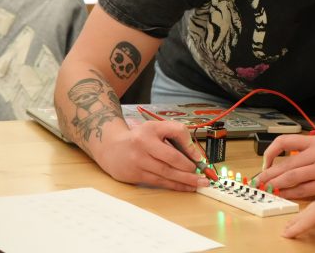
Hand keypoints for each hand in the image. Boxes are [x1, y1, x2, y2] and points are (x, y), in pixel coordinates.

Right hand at [93, 119, 210, 190]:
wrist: (110, 147)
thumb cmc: (139, 138)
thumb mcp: (155, 129)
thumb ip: (174, 136)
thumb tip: (195, 155)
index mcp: (152, 128)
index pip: (177, 131)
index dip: (190, 145)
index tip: (200, 158)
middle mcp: (144, 143)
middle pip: (172, 158)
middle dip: (190, 169)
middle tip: (204, 176)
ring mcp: (139, 160)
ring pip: (166, 173)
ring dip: (185, 180)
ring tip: (199, 184)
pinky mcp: (136, 174)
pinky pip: (159, 182)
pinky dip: (174, 185)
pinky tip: (185, 187)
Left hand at [257, 134, 314, 198]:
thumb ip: (301, 152)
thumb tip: (275, 160)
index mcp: (314, 141)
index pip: (285, 141)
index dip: (270, 152)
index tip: (265, 162)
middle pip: (286, 164)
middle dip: (269, 174)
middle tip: (258, 181)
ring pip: (291, 178)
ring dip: (276, 185)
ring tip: (266, 189)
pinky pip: (301, 190)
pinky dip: (289, 193)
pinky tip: (281, 194)